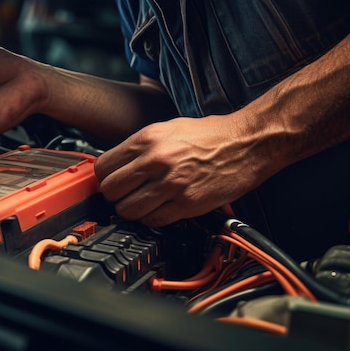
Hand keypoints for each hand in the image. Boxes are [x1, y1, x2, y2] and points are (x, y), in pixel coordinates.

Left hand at [94, 115, 266, 226]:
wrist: (246, 143)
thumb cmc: (210, 135)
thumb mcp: (166, 128)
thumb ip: (139, 147)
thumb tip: (118, 164)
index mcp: (146, 139)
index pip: (103, 167)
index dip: (104, 178)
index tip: (111, 182)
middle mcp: (155, 161)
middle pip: (111, 191)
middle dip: (114, 197)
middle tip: (123, 196)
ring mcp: (170, 184)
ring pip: (128, 210)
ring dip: (130, 212)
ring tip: (140, 205)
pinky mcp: (187, 203)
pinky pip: (153, 221)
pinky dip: (151, 220)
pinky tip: (158, 211)